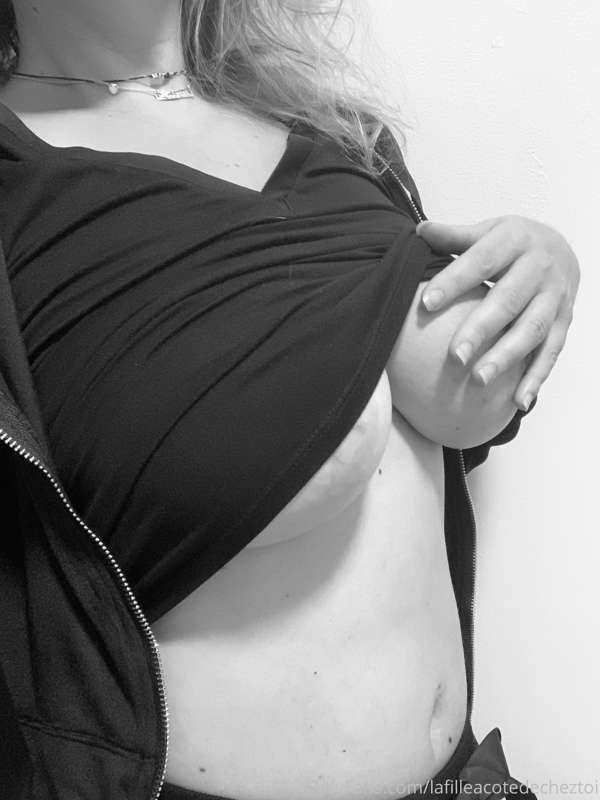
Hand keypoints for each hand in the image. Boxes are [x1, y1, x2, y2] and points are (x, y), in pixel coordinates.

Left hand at [416, 215, 579, 411]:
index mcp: (516, 240)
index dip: (454, 281)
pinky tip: (517, 401)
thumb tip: (419, 231)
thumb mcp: (487, 231)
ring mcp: (556, 297)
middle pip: (509, 300)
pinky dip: (536, 378)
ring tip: (478, 379)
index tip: (427, 303)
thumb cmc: (514, 244)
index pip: (481, 260)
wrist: (563, 248)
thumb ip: (454, 236)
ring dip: (507, 357)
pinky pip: (552, 352)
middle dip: (481, 329)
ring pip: (532, 329)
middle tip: (454, 356)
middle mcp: (540, 268)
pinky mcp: (565, 321)